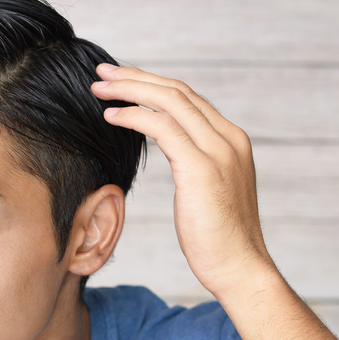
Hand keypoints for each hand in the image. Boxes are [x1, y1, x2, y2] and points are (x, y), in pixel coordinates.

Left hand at [91, 64, 277, 298]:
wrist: (240, 268)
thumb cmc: (218, 240)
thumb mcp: (209, 194)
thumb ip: (196, 167)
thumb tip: (178, 159)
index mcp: (232, 141)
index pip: (189, 98)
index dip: (152, 84)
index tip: (122, 80)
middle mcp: (229, 138)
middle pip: (178, 91)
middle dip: (136, 77)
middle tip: (102, 71)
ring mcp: (218, 150)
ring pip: (169, 101)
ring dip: (129, 90)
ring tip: (99, 88)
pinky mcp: (201, 168)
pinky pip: (162, 128)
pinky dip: (133, 116)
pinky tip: (110, 116)